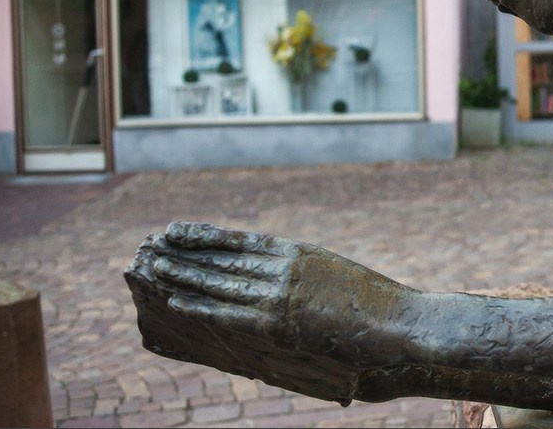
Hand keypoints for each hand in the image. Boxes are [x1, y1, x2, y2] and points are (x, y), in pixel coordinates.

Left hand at [125, 221, 412, 403]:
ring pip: (221, 281)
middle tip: (154, 243)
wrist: (399, 322)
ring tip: (155, 265)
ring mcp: (282, 294)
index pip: (243, 241)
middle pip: (225, 257)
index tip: (180, 229)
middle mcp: (286, 268)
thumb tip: (288, 276)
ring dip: (185, 273)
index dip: (208, 235)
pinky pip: (229, 313)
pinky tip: (177, 299)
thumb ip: (308, 276)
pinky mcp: (280, 323)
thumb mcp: (338, 277)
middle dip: (188, 251)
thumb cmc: (377, 305)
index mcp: (300, 253)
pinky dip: (200, 304)